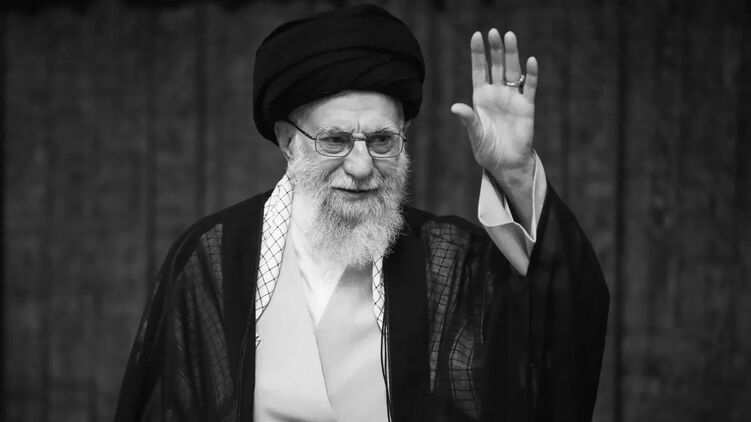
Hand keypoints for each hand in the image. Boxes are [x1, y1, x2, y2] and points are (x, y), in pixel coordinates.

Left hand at [451, 29, 537, 188]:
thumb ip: (468, 119)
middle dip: (495, 49)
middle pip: (496, 66)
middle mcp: (497, 93)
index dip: (478, 54)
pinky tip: (531, 61)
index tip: (476, 36)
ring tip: (510, 36)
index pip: (479, 70)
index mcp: (481, 97)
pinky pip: (530, 87)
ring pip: (513, 72)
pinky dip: (531, 75)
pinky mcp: (527, 107)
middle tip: (494, 32)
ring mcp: (512, 98)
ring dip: (512, 55)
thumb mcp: (475, 134)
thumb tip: (455, 106)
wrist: (505, 163)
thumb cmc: (487, 149)